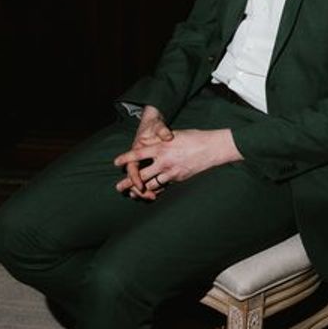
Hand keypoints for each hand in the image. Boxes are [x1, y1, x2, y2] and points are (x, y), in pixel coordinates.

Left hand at [113, 127, 239, 198]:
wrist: (212, 148)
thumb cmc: (193, 138)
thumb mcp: (173, 135)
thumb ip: (158, 140)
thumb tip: (144, 143)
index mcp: (161, 147)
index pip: (138, 154)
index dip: (126, 158)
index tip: (116, 163)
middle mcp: (164, 161)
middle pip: (141, 174)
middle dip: (128, 182)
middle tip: (118, 187)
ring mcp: (171, 172)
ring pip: (151, 184)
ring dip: (140, 189)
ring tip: (131, 193)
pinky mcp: (178, 179)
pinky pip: (163, 186)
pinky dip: (156, 189)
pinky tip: (150, 192)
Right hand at [117, 107, 171, 197]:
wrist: (154, 122)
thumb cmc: (154, 124)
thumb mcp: (157, 125)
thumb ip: (162, 131)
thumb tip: (168, 136)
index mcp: (137, 150)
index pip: (132, 167)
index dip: (135, 178)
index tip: (141, 186)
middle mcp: (139, 159)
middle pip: (135, 178)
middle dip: (138, 189)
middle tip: (147, 197)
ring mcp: (145, 163)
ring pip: (142, 180)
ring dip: (146, 189)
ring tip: (152, 198)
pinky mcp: (153, 165)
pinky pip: (151, 178)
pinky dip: (154, 185)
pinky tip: (159, 192)